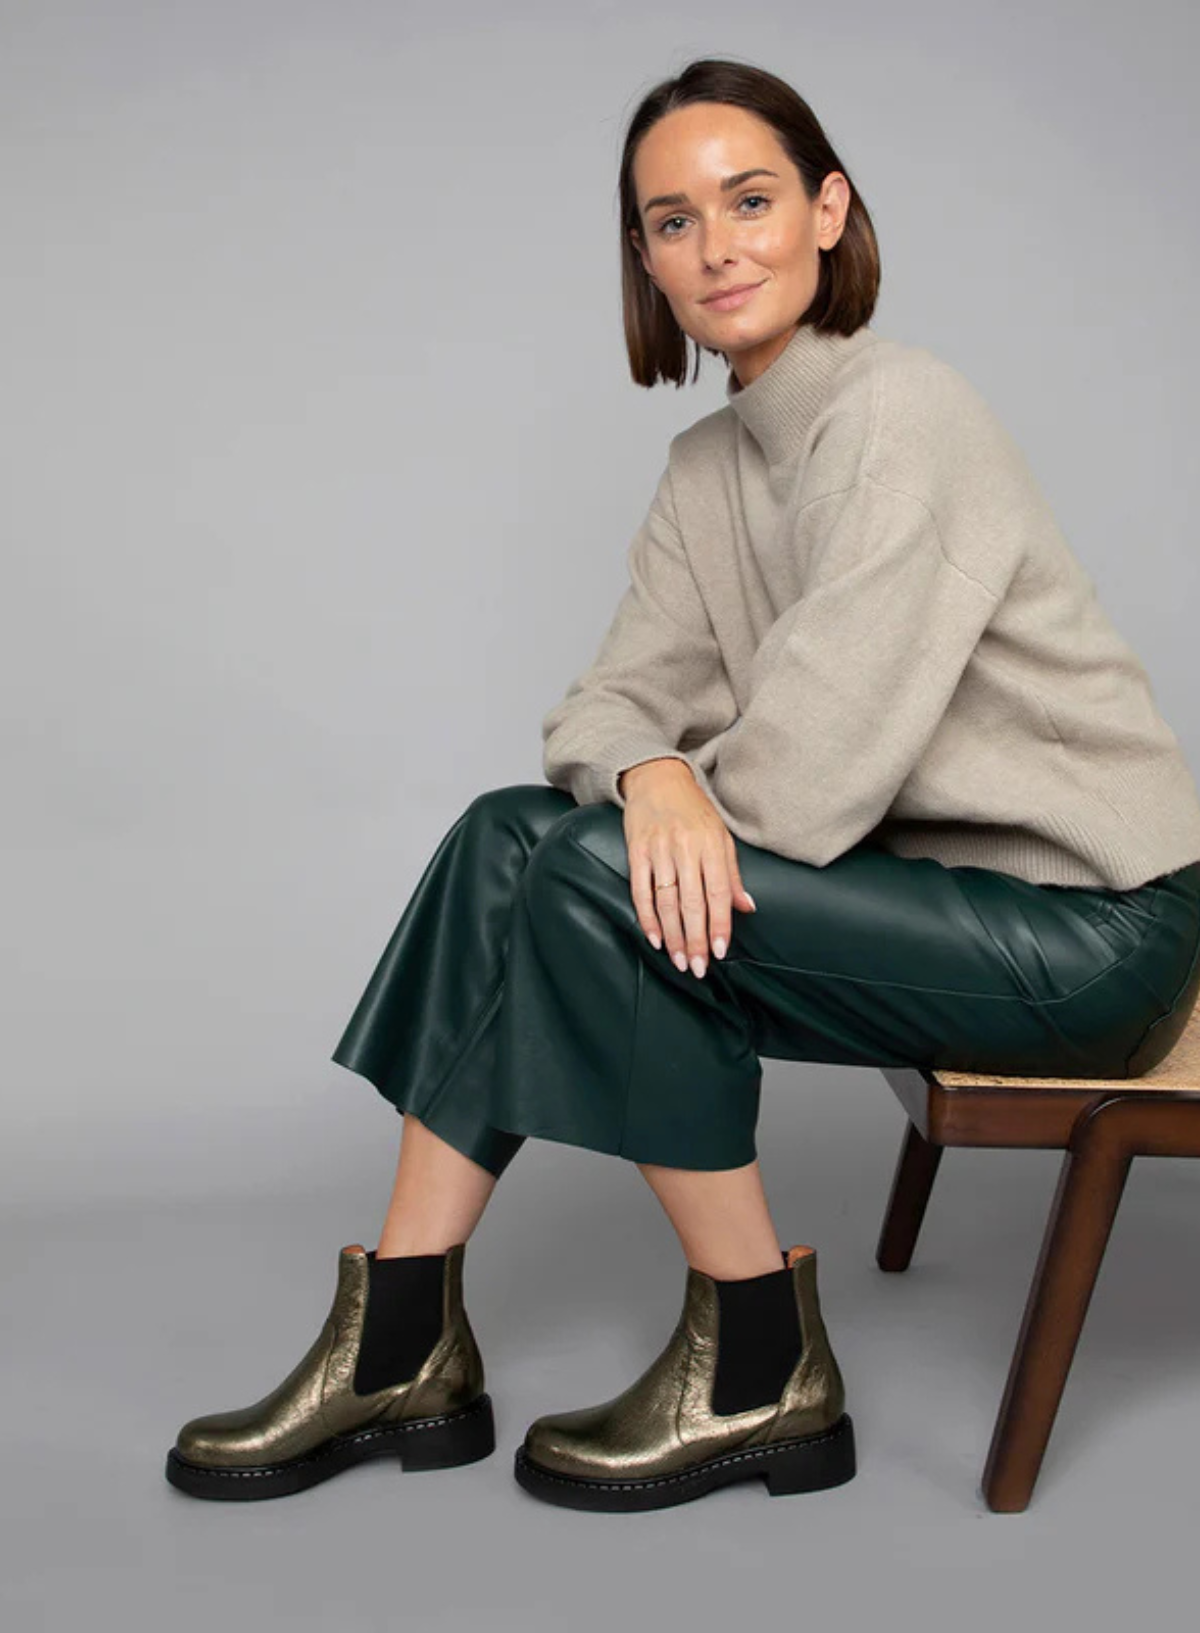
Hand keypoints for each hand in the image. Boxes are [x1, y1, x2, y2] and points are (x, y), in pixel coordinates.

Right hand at [617, 758, 756, 978]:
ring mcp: (660, 849)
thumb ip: (731, 874)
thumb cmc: (694, 810)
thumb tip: (747, 908)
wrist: (658, 778)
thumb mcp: (721, 836)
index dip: (719, 924)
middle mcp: (686, 848)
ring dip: (673, 935)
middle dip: (696, 939)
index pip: (718, 892)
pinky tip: (654, 938)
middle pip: (692, 902)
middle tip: (698, 967)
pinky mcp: (637, 850)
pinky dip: (647, 917)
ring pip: (667, 901)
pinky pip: (641, 890)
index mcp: (712, 845)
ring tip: (679, 960)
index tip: (720, 951)